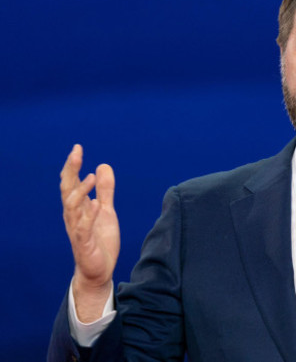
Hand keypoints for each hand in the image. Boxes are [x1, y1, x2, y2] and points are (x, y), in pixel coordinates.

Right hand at [60, 144, 119, 321]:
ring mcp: (77, 229)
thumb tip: (102, 166)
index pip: (71, 182)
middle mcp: (74, 216)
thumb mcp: (106, 210)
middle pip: (67, 190)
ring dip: (80, 191)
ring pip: (72, 207)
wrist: (99, 270)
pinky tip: (94, 204)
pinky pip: (82, 228)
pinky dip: (87, 216)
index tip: (77, 148)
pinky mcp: (84, 243)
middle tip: (76, 153)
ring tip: (90, 177)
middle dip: (71, 171)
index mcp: (78, 207)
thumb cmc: (99, 239)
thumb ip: (105, 190)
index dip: (73, 165)